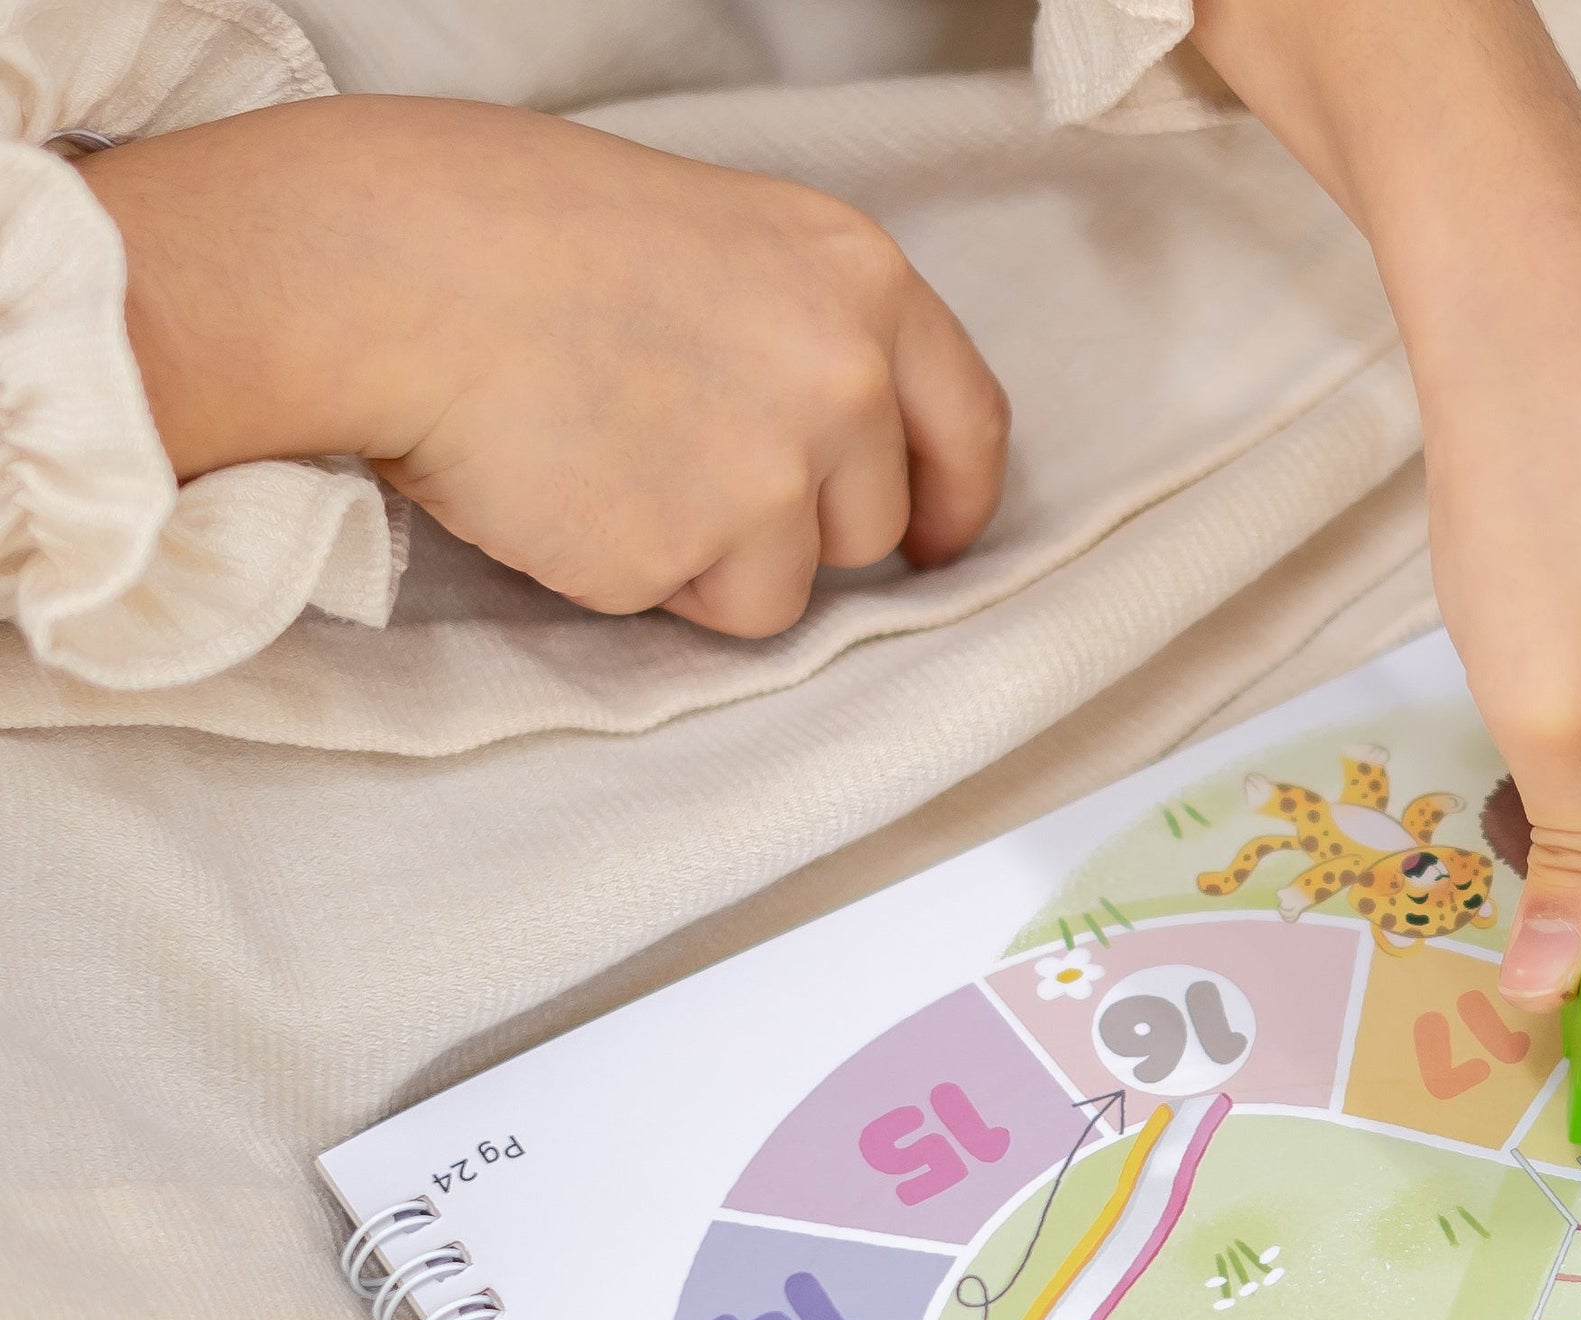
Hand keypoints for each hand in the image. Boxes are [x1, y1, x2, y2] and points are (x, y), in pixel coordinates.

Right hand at [81, 95, 1007, 636]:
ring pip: (783, 586)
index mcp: (861, 279)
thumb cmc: (510, 227)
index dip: (953, 495)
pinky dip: (633, 577)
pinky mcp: (693, 552)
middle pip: (870, 522)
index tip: (933, 541)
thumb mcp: (713, 237)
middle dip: (794, 525)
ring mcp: (775, 471)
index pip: (968, 422)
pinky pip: (686, 608)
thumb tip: (839, 426)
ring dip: (709, 559)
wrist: (388, 270)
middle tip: (677, 464)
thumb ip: (802, 327)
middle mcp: (846, 375)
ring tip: (607, 464)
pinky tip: (567, 493)